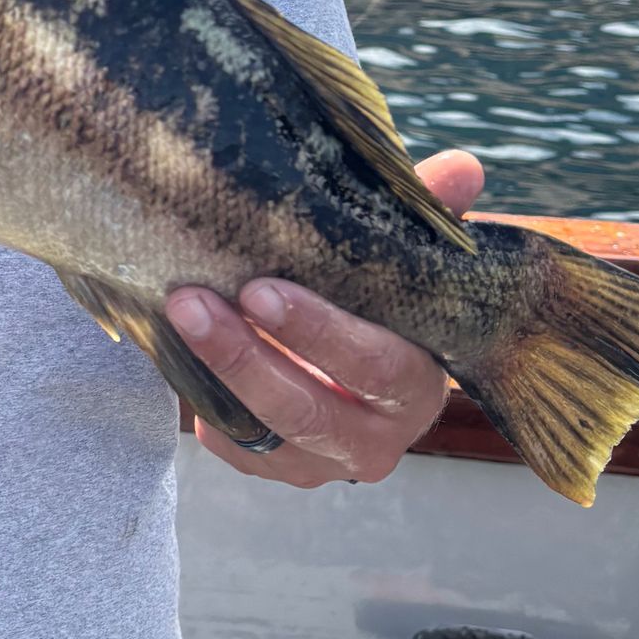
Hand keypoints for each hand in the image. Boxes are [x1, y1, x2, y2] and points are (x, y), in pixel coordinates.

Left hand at [168, 149, 484, 490]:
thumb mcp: (405, 262)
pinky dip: (205, 405)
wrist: (363, 368)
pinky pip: (236, 447)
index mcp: (418, 385)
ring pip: (265, 433)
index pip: (375, 366)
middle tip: (190, 301)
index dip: (318, 332)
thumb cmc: (383, 304)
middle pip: (308, 409)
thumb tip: (464, 168)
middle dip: (243, 355)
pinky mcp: (281, 470)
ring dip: (213, 375)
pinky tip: (177, 354)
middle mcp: (379, 440)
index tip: (259, 290)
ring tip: (174, 316)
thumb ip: (430, 218)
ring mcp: (326, 464)